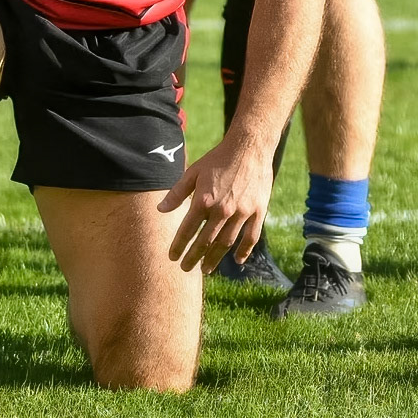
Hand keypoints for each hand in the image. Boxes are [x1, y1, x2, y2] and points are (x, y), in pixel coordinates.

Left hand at [156, 133, 274, 272]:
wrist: (249, 148)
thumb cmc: (218, 159)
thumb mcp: (193, 172)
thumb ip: (177, 193)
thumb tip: (160, 210)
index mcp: (204, 200)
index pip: (187, 229)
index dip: (179, 245)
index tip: (171, 257)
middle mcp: (222, 210)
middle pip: (205, 241)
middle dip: (194, 257)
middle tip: (185, 269)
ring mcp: (241, 212)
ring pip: (226, 243)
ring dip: (215, 258)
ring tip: (206, 269)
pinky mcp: (257, 212)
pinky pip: (251, 237)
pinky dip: (244, 251)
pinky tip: (236, 261)